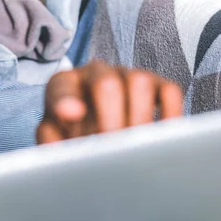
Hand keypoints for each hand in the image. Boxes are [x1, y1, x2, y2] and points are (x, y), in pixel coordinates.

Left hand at [36, 60, 182, 143]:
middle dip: (110, 118)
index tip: (71, 117)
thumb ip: (50, 140)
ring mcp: (128, 76)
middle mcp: (96, 73)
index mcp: (64, 85)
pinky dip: (170, 114)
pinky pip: (169, 90)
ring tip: (136, 147)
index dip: (66, 101)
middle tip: (112, 146)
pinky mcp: (157, 86)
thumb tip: (60, 141)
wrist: (94, 132)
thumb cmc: (71, 135)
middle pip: (106, 82)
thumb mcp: (54, 139)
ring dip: (139, 117)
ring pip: (140, 81)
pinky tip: (163, 140)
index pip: (61, 89)